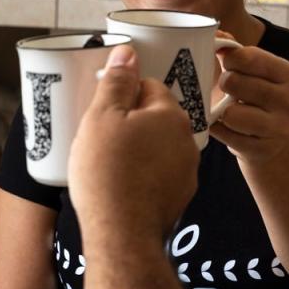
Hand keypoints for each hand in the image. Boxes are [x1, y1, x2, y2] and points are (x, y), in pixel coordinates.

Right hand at [68, 45, 200, 248]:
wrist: (121, 235)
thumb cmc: (108, 173)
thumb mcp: (101, 118)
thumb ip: (116, 83)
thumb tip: (127, 53)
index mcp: (170, 115)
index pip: (148, 87)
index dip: (122, 95)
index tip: (104, 108)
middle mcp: (186, 141)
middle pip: (154, 118)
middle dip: (130, 123)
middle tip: (101, 136)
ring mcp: (186, 172)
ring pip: (158, 147)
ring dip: (138, 149)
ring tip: (108, 163)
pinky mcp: (179, 197)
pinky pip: (159, 174)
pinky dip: (144, 175)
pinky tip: (122, 185)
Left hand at [209, 44, 288, 163]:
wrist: (272, 140)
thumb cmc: (253, 97)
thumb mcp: (252, 71)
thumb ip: (234, 49)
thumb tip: (215, 33)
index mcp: (288, 74)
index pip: (245, 57)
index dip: (228, 59)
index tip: (228, 64)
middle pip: (234, 82)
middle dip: (223, 85)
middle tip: (228, 90)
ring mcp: (279, 127)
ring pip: (230, 113)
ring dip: (221, 112)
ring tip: (228, 110)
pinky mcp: (263, 149)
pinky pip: (225, 135)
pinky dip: (219, 130)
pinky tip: (227, 128)